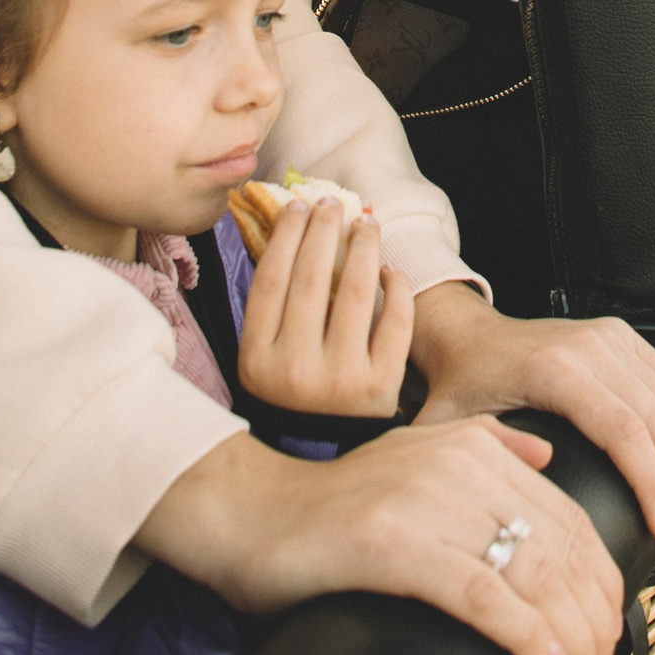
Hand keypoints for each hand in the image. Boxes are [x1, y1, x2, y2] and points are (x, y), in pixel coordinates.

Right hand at [136, 422, 622, 654]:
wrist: (247, 511)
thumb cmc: (332, 504)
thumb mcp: (414, 453)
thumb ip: (484, 446)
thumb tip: (545, 455)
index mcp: (474, 446)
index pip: (568, 515)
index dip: (602, 579)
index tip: (608, 631)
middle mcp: (459, 463)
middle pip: (561, 546)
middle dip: (593, 616)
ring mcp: (425, 499)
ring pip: (530, 571)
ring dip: (568, 634)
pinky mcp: (390, 542)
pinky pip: (477, 589)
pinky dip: (520, 629)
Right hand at [239, 198, 413, 416]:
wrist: (321, 451)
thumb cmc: (291, 390)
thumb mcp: (263, 357)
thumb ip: (270, 307)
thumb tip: (288, 229)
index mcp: (257, 360)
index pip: (270, 281)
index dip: (286, 236)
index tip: (298, 206)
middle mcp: (295, 371)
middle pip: (312, 279)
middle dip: (324, 230)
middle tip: (332, 203)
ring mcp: (340, 380)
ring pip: (357, 293)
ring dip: (364, 248)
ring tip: (367, 223)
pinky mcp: (381, 387)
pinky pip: (394, 323)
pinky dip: (397, 289)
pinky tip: (390, 269)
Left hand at [410, 284, 654, 557]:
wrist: (469, 337)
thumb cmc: (459, 389)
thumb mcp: (455, 431)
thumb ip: (489, 462)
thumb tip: (537, 495)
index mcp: (554, 370)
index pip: (625, 432)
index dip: (653, 487)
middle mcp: (592, 347)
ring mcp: (613, 338)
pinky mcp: (625, 338)